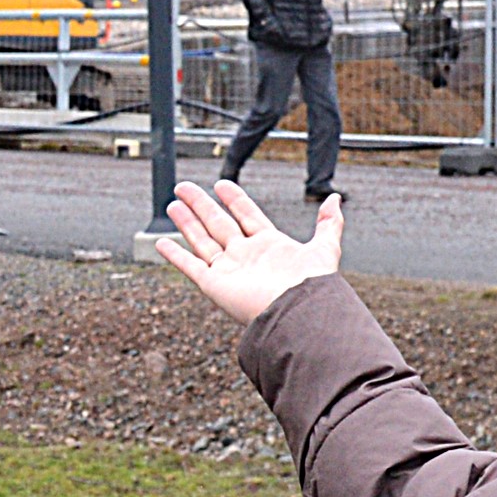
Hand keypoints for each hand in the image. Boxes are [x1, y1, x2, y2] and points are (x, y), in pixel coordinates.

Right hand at [155, 180, 340, 322]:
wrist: (297, 312)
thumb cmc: (312, 285)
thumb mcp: (325, 248)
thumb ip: (329, 223)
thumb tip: (336, 198)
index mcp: (269, 246)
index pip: (247, 215)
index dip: (234, 199)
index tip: (221, 184)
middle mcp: (246, 257)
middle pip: (218, 224)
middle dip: (201, 205)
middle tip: (184, 187)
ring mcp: (228, 270)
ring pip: (202, 240)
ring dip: (186, 222)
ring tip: (172, 204)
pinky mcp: (214, 285)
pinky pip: (190, 266)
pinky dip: (174, 255)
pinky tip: (160, 243)